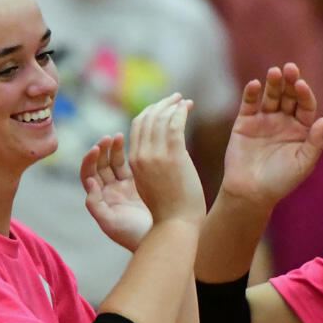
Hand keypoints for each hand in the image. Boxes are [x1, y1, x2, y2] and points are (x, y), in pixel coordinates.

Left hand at [81, 133, 152, 250]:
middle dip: (101, 150)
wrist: (160, 239)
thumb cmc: (133, 235)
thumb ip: (95, 205)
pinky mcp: (140, 184)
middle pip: (100, 166)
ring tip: (118, 136)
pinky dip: (129, 153)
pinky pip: (132, 164)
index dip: (89, 161)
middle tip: (107, 138)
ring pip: (115, 162)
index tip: (96, 149)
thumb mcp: (110, 224)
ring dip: (114, 148)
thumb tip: (89, 183)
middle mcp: (109, 192)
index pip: (88, 175)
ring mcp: (124, 187)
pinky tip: (134, 143)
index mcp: (100, 200)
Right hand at [127, 93, 206, 225]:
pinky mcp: (173, 156)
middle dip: (160, 104)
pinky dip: (180, 112)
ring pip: (160, 118)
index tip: (164, 107)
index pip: (137, 127)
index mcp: (134, 162)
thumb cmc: (169, 210)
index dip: (150, 113)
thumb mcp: (153, 184)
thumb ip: (153, 166)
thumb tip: (166, 153)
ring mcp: (156, 155)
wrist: (176, 224)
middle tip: (176, 98)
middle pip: (146, 118)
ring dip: (172, 105)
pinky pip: (174, 124)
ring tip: (184, 100)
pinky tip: (188, 107)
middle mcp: (141, 155)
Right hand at [220, 63, 322, 208]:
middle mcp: (284, 121)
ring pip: (270, 96)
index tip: (302, 85)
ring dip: (272, 83)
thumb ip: (315, 142)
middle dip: (289, 82)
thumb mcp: (303, 164)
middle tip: (290, 68)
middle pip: (288, 96)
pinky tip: (255, 84)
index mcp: (301, 129)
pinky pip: (249, 104)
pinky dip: (251, 93)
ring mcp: (264, 120)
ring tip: (274, 72)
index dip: (304, 94)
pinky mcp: (244, 122)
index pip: (306, 105)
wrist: (250, 193)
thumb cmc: (280, 182)